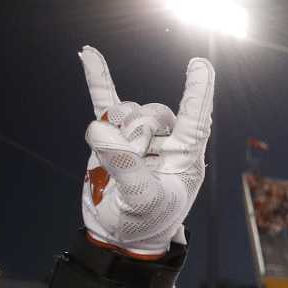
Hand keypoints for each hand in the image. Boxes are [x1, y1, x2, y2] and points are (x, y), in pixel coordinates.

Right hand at [77, 47, 213, 255]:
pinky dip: (97, 79)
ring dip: (116, 129)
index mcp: (186, 155)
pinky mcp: (112, 136)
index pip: (196, 117)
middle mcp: (166, 140)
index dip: (198, 91)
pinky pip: (105, 101)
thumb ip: (127, 168)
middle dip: (136, 133)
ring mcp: (138, 136)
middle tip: (129, 160)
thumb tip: (102, 129)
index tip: (200, 64)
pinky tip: (88, 55)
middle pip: (152, 113)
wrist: (120, 233)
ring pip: (127, 110)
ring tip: (113, 158)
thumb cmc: (145, 221)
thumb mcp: (143, 202)